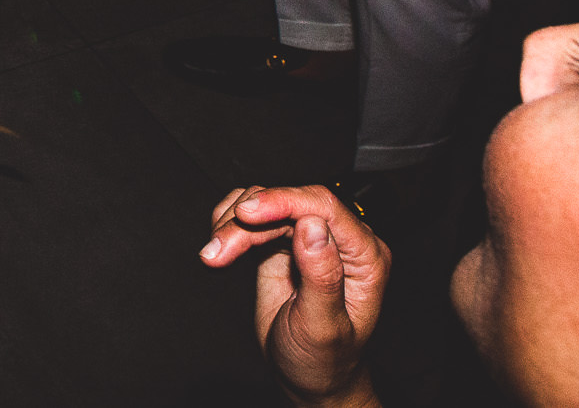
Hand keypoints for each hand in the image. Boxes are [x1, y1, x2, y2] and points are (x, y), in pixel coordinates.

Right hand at [200, 185, 390, 407]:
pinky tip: (220, 244)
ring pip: (267, 204)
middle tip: (217, 250)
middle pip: (289, 204)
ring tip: (214, 255)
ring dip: (233, 224)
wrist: (310, 378)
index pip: (325, 207)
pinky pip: (255, 215)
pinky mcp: (283, 242)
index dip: (282, 201)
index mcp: (365, 257)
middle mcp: (340, 240)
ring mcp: (310, 238)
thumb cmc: (324, 360)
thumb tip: (313, 226)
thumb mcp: (323, 327)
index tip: (245, 214)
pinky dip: (230, 223)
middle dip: (247, 221)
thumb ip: (322, 276)